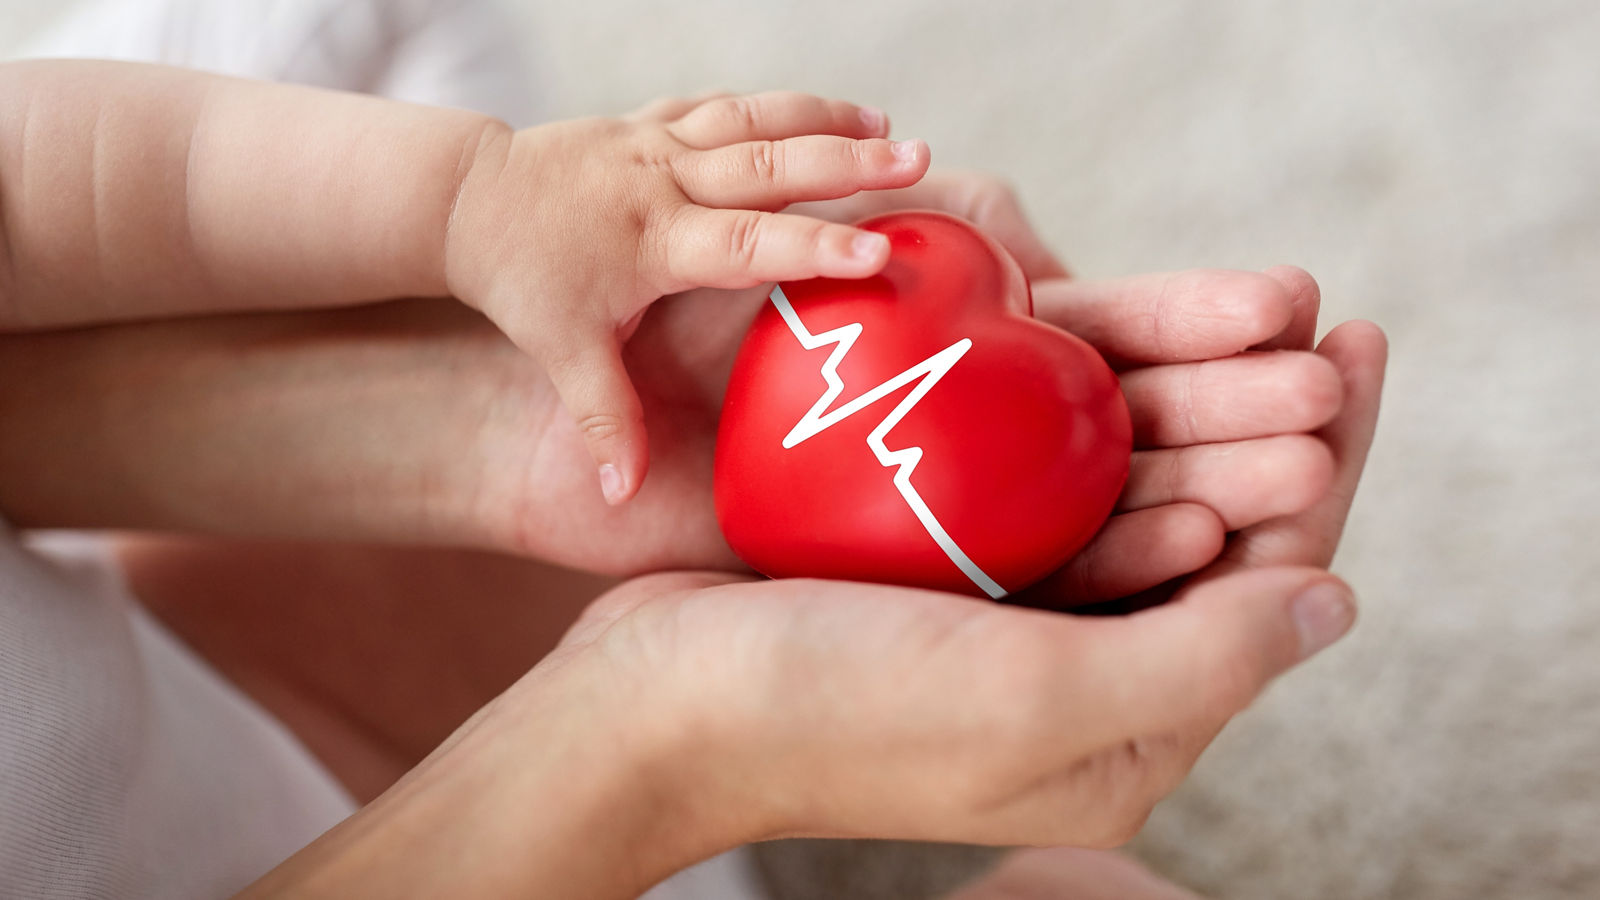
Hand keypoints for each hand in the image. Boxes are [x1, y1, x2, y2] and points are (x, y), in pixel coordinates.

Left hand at [444, 91, 930, 502]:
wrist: (466, 200)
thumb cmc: (519, 278)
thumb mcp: (561, 352)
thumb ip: (604, 421)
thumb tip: (621, 496)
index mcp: (653, 239)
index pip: (748, 243)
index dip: (815, 245)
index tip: (877, 249)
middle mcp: (664, 180)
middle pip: (770, 165)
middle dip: (850, 161)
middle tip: (921, 157)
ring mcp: (660, 142)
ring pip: (756, 120)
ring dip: (827, 119)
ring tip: (892, 126)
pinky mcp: (651, 122)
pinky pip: (725, 106)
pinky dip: (780, 105)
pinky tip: (828, 110)